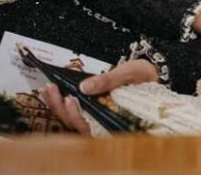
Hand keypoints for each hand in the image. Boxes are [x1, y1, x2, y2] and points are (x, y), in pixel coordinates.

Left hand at [38, 59, 157, 134]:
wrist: (151, 73)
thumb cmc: (145, 77)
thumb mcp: (131, 73)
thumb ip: (109, 80)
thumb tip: (85, 86)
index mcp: (115, 118)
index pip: (91, 127)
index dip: (77, 117)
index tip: (70, 100)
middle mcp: (103, 121)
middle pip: (76, 124)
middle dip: (61, 108)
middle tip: (53, 90)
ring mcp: (96, 117)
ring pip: (72, 120)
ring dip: (58, 105)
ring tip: (49, 88)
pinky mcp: (91, 109)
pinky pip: (73, 111)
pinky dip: (62, 101)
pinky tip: (55, 91)